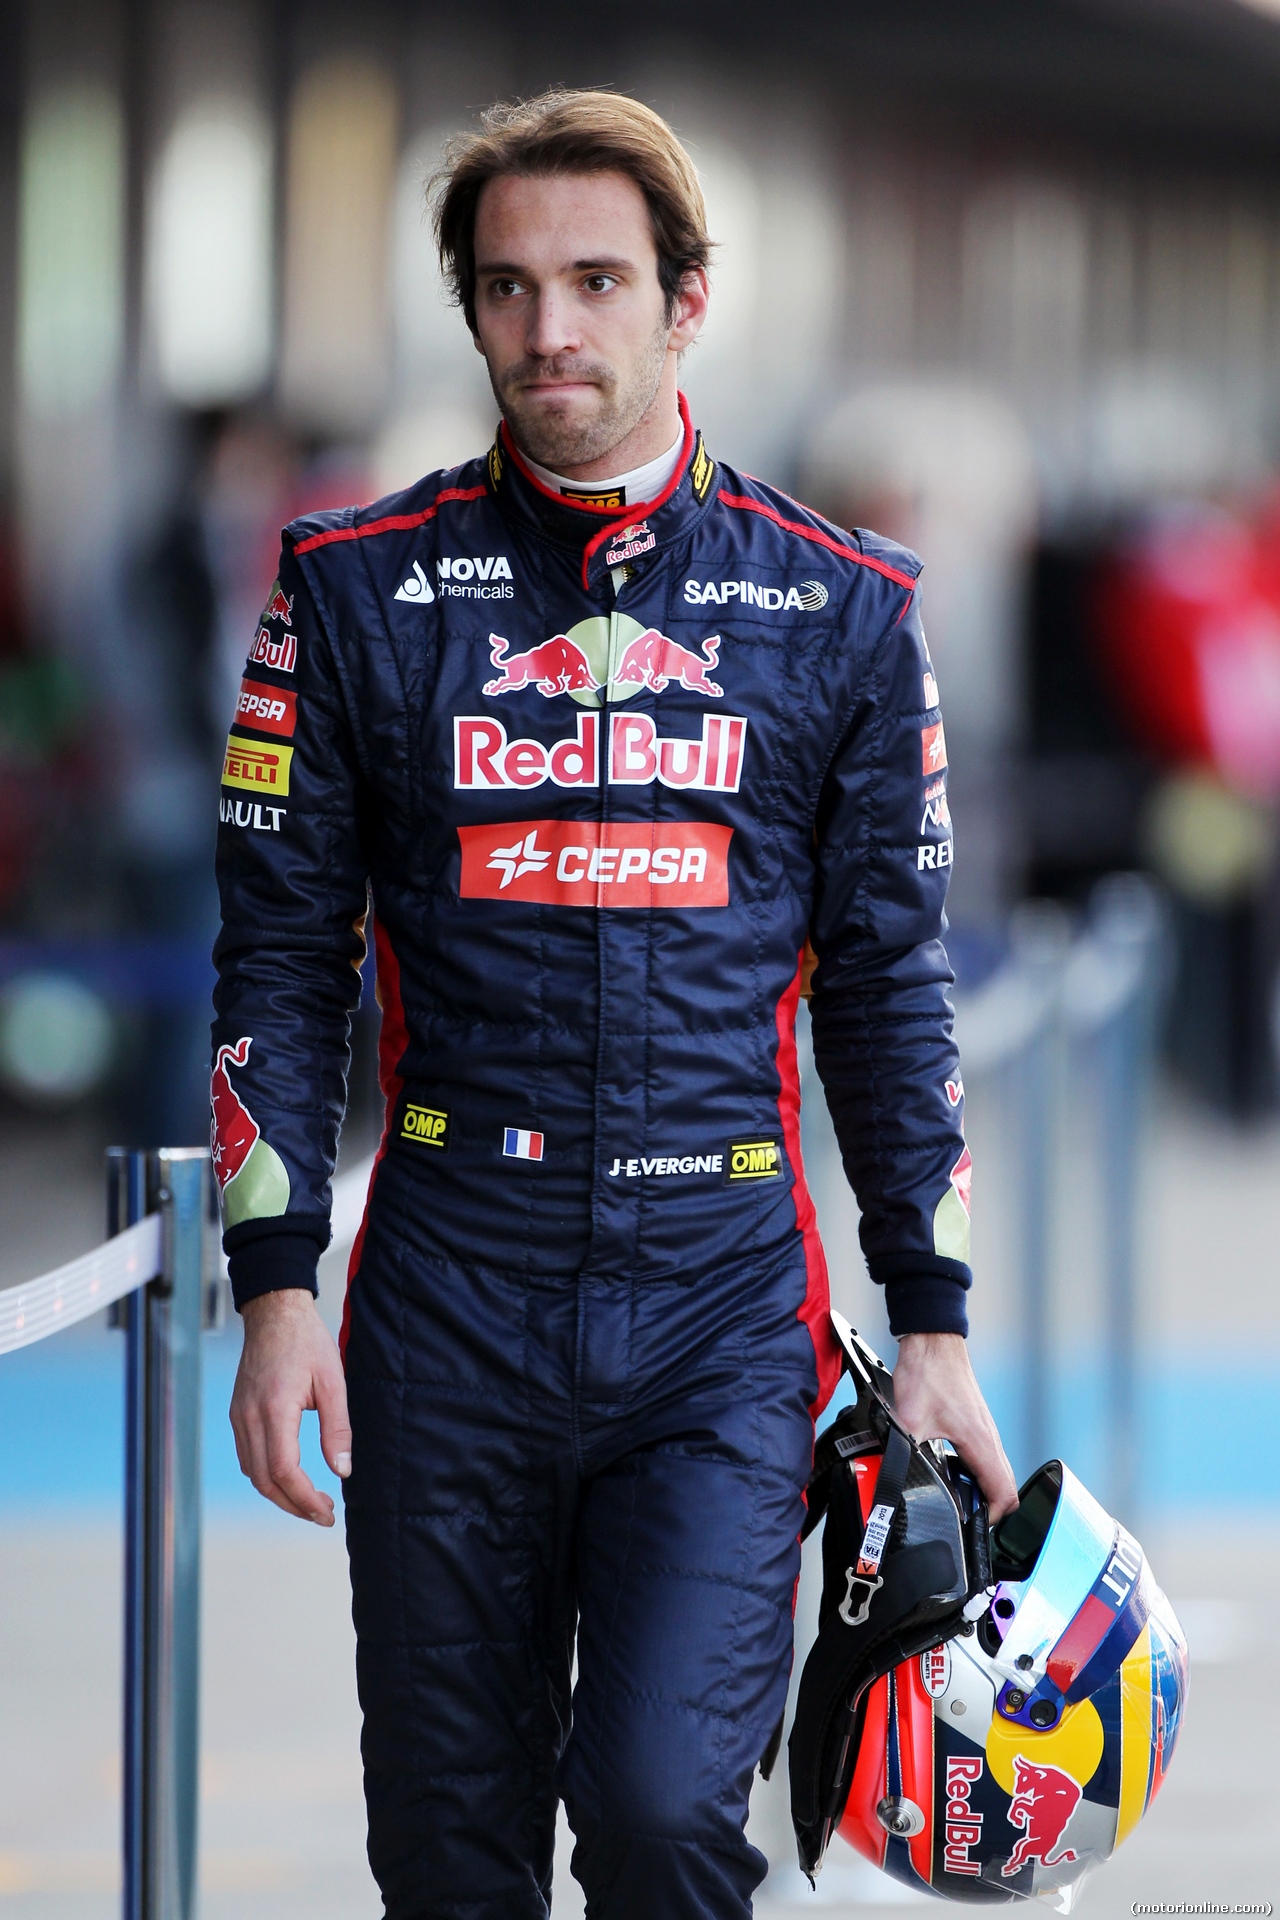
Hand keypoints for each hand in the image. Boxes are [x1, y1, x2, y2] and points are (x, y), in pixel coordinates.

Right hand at [230, 1290, 351, 1524]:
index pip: (284, 1470)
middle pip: (265, 1481)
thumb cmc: (306, 1342)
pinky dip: (267, 1476)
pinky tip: (289, 1478)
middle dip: (294, 1505)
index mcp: (275, 1409)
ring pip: (253, 1473)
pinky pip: (248, 1456)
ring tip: (310, 1502)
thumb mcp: (333, 1381)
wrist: (274, 1313)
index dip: (305, 1499)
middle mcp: (249, 1417)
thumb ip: (337, 1427)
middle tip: (323, 1515)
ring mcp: (239, 1416)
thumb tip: (342, 1470)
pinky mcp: (238, 1414)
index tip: (327, 1512)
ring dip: (279, 1494)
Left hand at [893, 1331, 1018, 1521]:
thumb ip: (902, 1452)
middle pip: (1004, 1487)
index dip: (991, 1518)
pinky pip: (984, 1457)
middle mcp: (990, 1439)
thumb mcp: (908, 1421)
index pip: (1005, 1495)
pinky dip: (973, 1471)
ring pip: (995, 1471)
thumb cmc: (928, 1373)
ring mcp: (984, 1430)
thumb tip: (890, 1477)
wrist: (932, 1341)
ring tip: (954, 1497)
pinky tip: (947, 1469)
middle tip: (961, 1515)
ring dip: (980, 1489)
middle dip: (986, 1508)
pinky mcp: (974, 1423)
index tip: (971, 1524)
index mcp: (981, 1444)